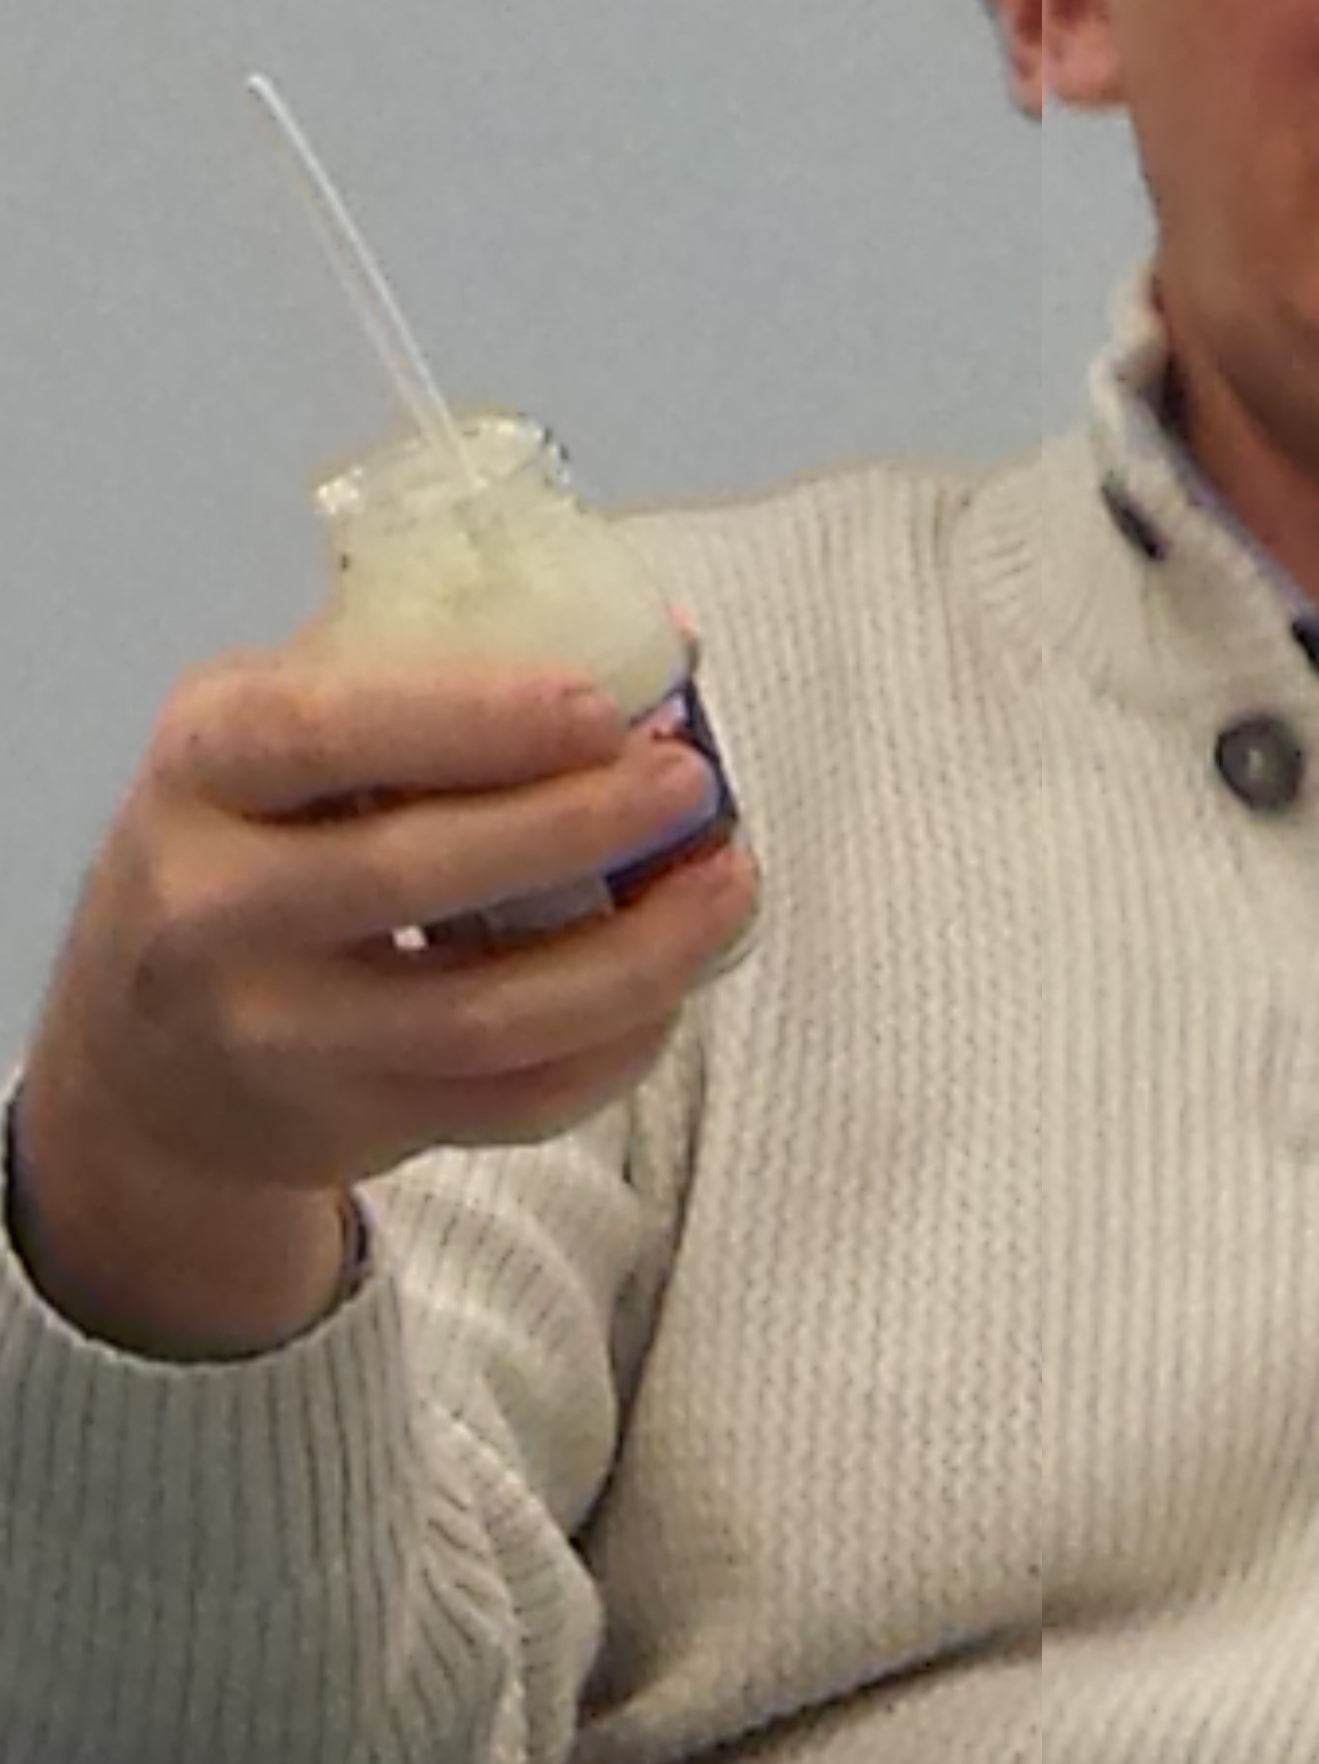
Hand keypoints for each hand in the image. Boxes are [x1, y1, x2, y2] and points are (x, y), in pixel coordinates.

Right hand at [14, 647, 756, 1347]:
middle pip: (416, 874)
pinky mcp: (350, 1129)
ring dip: (634, 954)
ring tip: (726, 883)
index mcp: (202, 766)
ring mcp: (281, 1038)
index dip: (473, 720)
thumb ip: (434, 674)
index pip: (327, 733)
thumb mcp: (282, 730)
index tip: (601, 706)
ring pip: (485, 1015)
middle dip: (578, 826)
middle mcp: (216, 910)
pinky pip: (512, 1104)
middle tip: (690, 784)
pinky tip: (675, 982)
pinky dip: (615, 1045)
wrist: (147, 1053)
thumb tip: (665, 635)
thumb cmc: (254, 839)